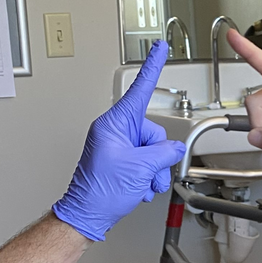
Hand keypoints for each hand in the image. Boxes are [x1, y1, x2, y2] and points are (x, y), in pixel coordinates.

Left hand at [52, 42, 185, 241]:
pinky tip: (139, 187)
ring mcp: (117, 147)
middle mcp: (115, 132)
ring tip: (142, 184)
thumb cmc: (101, 190)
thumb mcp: (140, 168)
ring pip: (152, 150)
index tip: (158, 48)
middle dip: (157, 156)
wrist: (88, 214)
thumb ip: (164, 152)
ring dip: (153, 171)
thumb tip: (174, 149)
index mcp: (114, 125)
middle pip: (153, 132)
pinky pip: (146, 162)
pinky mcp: (121, 161)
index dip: (152, 67)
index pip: (138, 90)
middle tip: (147, 173)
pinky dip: (147, 176)